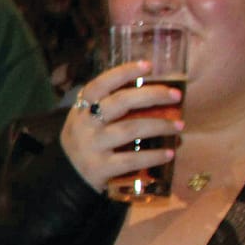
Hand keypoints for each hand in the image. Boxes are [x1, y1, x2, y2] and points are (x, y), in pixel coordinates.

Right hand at [59, 61, 182, 192]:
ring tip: (179, 126)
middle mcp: (85, 125)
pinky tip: (169, 153)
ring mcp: (92, 147)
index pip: (100, 85)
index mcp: (82, 109)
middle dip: (151, 95)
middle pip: (120, 102)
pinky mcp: (100, 168)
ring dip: (159, 125)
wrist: (65, 179)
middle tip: (176, 95)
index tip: (148, 65)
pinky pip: (131, 160)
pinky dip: (153, 156)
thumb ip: (108, 106)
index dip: (123, 72)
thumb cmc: (86, 142)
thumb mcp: (87, 120)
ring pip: (130, 129)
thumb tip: (153, 91)